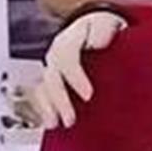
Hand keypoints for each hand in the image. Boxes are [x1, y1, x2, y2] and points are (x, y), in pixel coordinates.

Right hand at [33, 12, 126, 128]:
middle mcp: (57, 53)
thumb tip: (99, 43)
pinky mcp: (50, 80)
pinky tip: (50, 123)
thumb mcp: (110, 25)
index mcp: (73, 37)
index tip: (88, 96)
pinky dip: (44, 110)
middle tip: (71, 119)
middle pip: (53, 76)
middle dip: (60, 100)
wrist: (97, 28)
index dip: (76, 77)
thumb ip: (106, 32)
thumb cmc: (107, 30)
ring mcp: (52, 67)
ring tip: (54, 125)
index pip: (68, 56)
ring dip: (48, 108)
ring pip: (42, 88)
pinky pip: (40, 96)